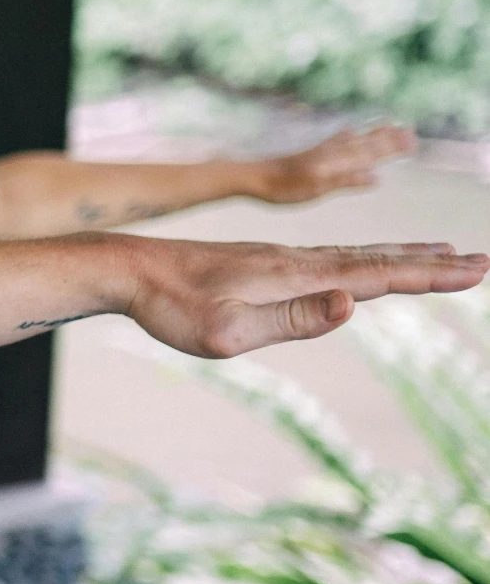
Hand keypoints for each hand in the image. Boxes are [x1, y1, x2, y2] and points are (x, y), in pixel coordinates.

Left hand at [121, 238, 483, 358]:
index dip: (430, 275)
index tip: (477, 270)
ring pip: (355, 255)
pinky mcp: (262, 262)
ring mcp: (280, 258)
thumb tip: (353, 303)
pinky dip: (363, 257)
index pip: (378, 275)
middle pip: (377, 259)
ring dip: (401, 255)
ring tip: (440, 253)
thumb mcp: (229, 330)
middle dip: (431, 262)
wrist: (129, 271)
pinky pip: (329, 257)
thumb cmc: (173, 308)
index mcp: (297, 275)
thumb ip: (292, 319)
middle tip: (482, 261)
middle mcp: (296, 259)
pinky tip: (363, 263)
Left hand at [253, 125, 415, 204]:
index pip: (370, 154)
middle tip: (411, 132)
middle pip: (365, 144)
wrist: (252, 177)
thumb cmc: (282, 187)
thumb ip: (346, 181)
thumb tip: (377, 178)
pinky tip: (350, 129)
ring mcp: (320, 151)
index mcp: (336, 162)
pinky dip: (348, 135)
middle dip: (388, 139)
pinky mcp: (310, 153)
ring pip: (353, 140)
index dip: (391, 148)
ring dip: (372, 134)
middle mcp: (330, 153)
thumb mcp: (315, 190)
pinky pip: (336, 140)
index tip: (413, 141)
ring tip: (390, 125)